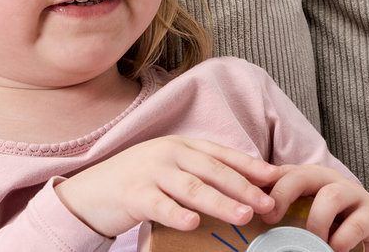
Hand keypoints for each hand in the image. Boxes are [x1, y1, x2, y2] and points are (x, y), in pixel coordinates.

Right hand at [54, 136, 278, 237]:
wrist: (92, 190)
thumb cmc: (139, 181)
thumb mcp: (170, 168)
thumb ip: (198, 173)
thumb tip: (241, 191)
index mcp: (181, 145)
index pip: (222, 153)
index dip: (249, 164)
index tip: (275, 176)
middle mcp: (169, 153)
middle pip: (213, 170)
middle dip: (244, 187)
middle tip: (269, 203)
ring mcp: (151, 171)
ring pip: (192, 187)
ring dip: (221, 201)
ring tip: (244, 215)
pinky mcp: (134, 193)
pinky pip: (160, 205)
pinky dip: (177, 214)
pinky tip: (192, 223)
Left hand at [260, 164, 368, 251]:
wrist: (366, 231)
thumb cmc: (327, 223)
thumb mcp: (301, 212)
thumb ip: (280, 207)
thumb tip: (246, 211)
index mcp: (308, 177)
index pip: (282, 172)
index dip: (264, 182)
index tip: (250, 201)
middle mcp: (329, 179)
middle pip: (303, 175)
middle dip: (283, 193)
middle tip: (270, 218)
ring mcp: (353, 194)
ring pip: (331, 196)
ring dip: (317, 223)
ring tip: (313, 243)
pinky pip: (356, 223)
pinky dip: (341, 240)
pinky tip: (334, 250)